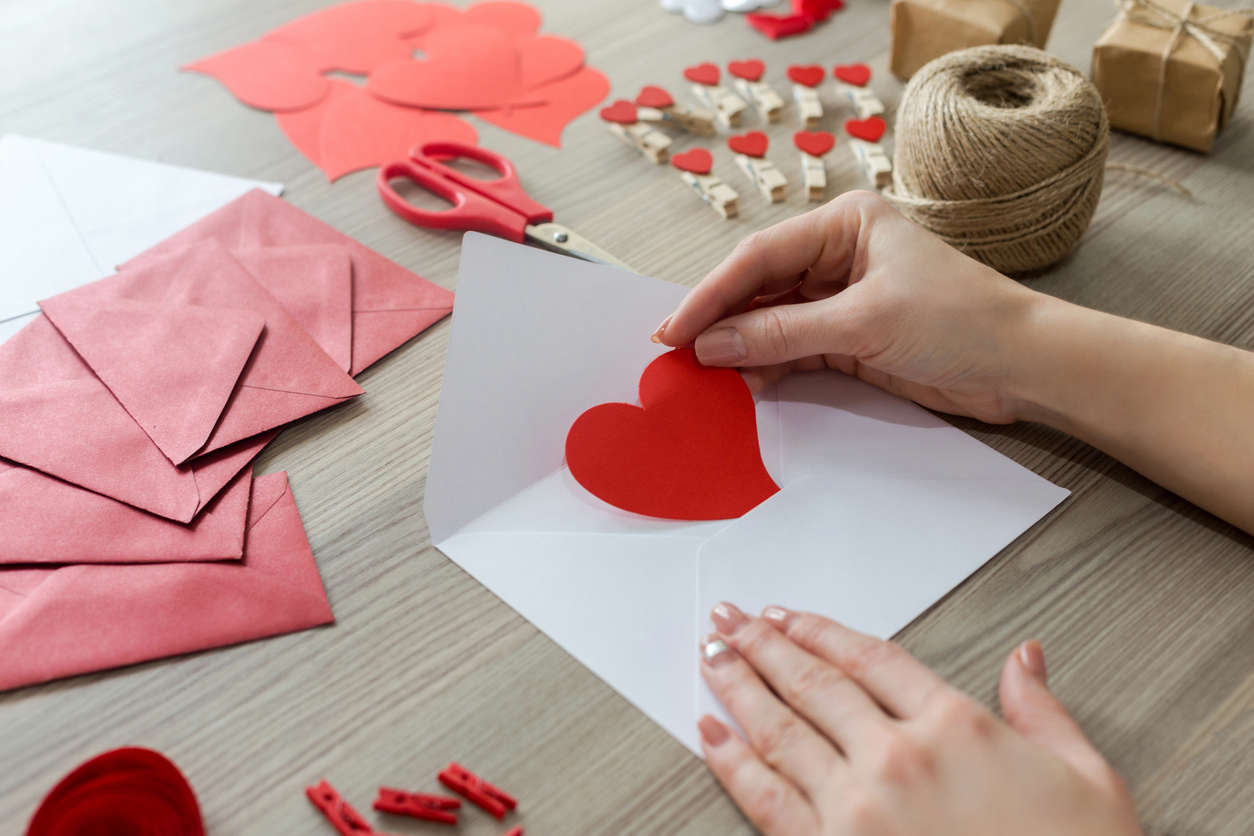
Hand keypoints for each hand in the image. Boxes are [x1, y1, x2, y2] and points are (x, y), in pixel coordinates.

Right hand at [656, 191, 1046, 423]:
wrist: (1024, 366)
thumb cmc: (961, 320)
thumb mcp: (865, 322)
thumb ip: (782, 333)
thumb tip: (712, 347)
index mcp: (846, 224)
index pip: (760, 257)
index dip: (712, 295)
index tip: (674, 331)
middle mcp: (839, 254)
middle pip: (759, 287)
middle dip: (719, 320)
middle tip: (673, 354)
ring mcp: (842, 298)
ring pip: (771, 320)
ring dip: (739, 348)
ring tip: (699, 376)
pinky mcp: (850, 339)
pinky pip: (792, 349)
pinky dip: (766, 367)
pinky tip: (740, 385)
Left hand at [698, 603, 1142, 835]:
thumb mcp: (1086, 778)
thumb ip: (1042, 711)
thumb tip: (1025, 659)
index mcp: (956, 725)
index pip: (869, 657)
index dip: (819, 630)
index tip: (786, 616)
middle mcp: (897, 756)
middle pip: (814, 682)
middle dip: (762, 645)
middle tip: (729, 621)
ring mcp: (858, 807)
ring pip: (780, 729)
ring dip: (738, 686)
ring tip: (711, 656)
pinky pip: (765, 797)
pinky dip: (730, 761)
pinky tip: (710, 732)